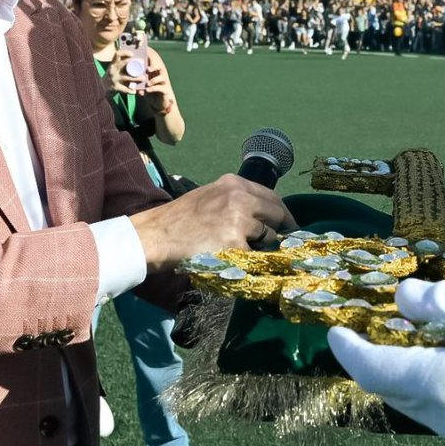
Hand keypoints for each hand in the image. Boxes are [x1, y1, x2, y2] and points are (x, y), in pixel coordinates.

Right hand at [109, 51, 147, 95]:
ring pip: (127, 77)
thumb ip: (123, 63)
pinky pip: (125, 89)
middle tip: (143, 64)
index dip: (125, 52)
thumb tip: (138, 59)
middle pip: (123, 64)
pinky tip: (134, 91)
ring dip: (136, 78)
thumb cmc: (114, 74)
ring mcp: (114, 78)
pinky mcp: (115, 87)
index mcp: (113, 63)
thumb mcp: (115, 67)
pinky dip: (130, 90)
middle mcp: (113, 69)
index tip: (132, 54)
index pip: (117, 54)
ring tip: (143, 78)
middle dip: (134, 63)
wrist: (103, 86)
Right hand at [129, 175, 291, 266]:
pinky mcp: (235, 244)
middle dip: (281, 229)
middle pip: (277, 214)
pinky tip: (234, 260)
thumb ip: (235, 201)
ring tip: (242, 250)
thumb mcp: (209, 196)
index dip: (283, 212)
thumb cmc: (178, 219)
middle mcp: (240, 198)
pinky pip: (254, 256)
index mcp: (233, 184)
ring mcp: (239, 221)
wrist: (155, 235)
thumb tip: (261, 216)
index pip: (272, 196)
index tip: (289, 225)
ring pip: (269, 237)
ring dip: (262, 247)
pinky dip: (249, 261)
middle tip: (280, 243)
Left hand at [138, 48, 174, 107]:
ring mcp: (164, 82)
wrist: (158, 102)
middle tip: (148, 69)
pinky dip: (153, 89)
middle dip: (154, 65)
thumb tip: (126, 68)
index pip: (154, 60)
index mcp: (155, 70)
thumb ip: (137, 75)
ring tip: (147, 83)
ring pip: (161, 77)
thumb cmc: (149, 89)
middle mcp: (161, 74)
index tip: (144, 52)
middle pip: (160, 66)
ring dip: (153, 80)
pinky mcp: (165, 90)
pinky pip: (161, 88)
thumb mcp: (142, 81)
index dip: (150, 55)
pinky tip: (147, 90)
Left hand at [328, 279, 444, 445]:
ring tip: (418, 346)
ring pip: (422, 407)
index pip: (375, 370)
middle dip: (380, 364)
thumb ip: (436, 303)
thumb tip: (402, 301)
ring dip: (412, 379)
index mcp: (438, 387)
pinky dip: (441, 391)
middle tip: (376, 335)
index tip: (335, 333)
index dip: (351, 350)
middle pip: (395, 393)